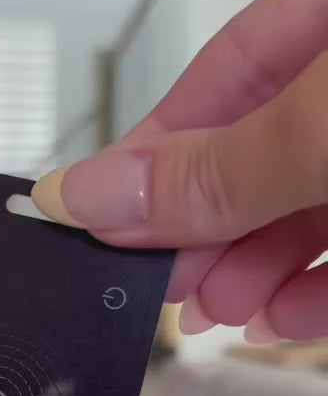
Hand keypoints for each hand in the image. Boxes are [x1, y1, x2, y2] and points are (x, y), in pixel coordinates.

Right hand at [32, 0, 327, 342]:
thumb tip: (91, 195)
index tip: (95, 217)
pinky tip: (280, 320)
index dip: (152, 153)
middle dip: (204, 233)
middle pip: (257, 154)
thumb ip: (219, 169)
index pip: (219, 75)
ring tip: (219, 312)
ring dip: (252, 273)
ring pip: (304, 209)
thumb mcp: (324, 128)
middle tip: (159, 284)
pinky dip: (317, 293)